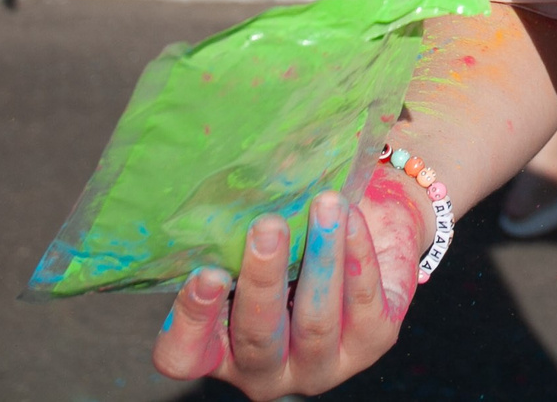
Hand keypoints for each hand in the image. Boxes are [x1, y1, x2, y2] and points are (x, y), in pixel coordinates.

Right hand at [150, 191, 416, 397]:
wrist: (360, 227)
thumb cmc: (291, 234)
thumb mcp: (257, 237)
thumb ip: (237, 232)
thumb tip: (235, 187)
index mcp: (220, 349)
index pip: (185, 354)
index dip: (192, 321)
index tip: (209, 272)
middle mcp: (265, 369)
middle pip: (257, 337)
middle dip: (264, 280)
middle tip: (268, 226)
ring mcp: (320, 363)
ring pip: (316, 322)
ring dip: (320, 259)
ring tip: (324, 206)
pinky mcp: (371, 343)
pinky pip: (364, 302)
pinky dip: (357, 256)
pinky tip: (351, 218)